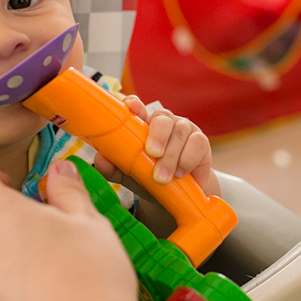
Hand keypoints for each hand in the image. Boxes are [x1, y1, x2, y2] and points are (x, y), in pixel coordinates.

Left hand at [94, 96, 220, 196]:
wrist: (177, 195)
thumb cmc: (149, 178)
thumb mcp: (128, 174)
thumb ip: (113, 167)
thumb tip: (100, 159)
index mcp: (143, 125)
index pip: (138, 108)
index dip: (134, 104)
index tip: (132, 108)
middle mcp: (164, 123)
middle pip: (162, 117)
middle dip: (158, 134)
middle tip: (152, 153)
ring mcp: (184, 130)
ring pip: (180, 132)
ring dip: (171, 156)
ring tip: (162, 178)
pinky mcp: (200, 142)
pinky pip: (197, 143)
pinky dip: (187, 159)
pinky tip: (180, 173)